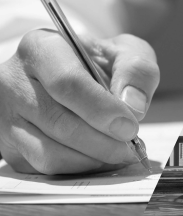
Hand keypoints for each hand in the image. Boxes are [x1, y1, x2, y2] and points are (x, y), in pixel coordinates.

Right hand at [0, 30, 159, 174]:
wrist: (79, 74)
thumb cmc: (101, 62)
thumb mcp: (126, 51)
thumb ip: (136, 70)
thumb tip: (132, 105)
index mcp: (43, 48)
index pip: (67, 82)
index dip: (101, 109)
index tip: (129, 126)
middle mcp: (16, 80)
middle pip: (58, 122)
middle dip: (102, 141)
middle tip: (129, 146)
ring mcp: (8, 115)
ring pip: (49, 152)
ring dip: (93, 158)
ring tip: (119, 152)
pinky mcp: (11, 144)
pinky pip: (45, 167)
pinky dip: (80, 168)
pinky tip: (101, 157)